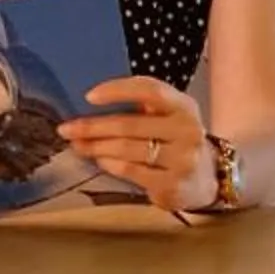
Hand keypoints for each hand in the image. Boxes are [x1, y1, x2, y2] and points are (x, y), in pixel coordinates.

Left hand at [58, 76, 217, 211]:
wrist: (208, 180)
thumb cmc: (176, 142)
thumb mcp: (169, 118)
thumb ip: (141, 108)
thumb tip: (90, 106)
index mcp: (183, 106)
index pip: (149, 90)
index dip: (118, 90)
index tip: (89, 96)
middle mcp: (187, 130)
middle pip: (130, 124)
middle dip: (93, 127)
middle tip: (66, 129)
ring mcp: (182, 158)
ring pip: (127, 149)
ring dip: (96, 147)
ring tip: (77, 145)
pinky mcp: (172, 183)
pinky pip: (132, 170)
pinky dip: (110, 164)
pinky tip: (99, 160)